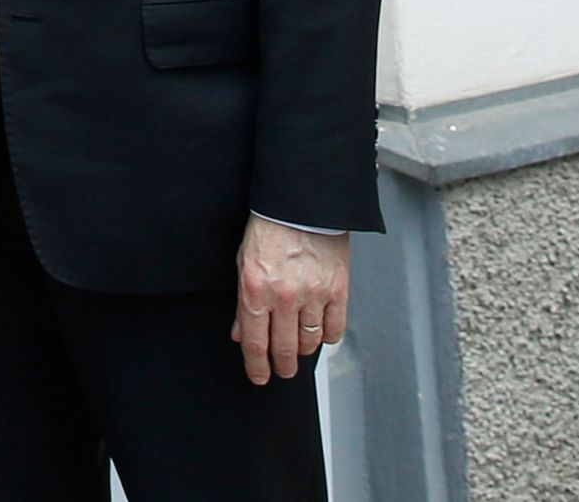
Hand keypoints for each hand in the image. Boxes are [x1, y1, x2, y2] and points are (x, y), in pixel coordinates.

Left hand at [231, 214, 349, 384]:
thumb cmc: (269, 227)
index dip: (256, 366)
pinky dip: (327, 337)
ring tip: (298, 350)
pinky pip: (334, 329)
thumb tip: (240, 333)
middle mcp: (284, 295)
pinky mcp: (338, 290)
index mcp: (256, 288)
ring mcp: (313, 294)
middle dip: (281, 366)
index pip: (255, 342)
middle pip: (283, 349)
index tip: (259, 377)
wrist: (301, 203)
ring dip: (302, 351)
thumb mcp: (243, 262)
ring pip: (309, 343)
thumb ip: (242, 302)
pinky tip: (320, 333)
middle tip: (282, 370)